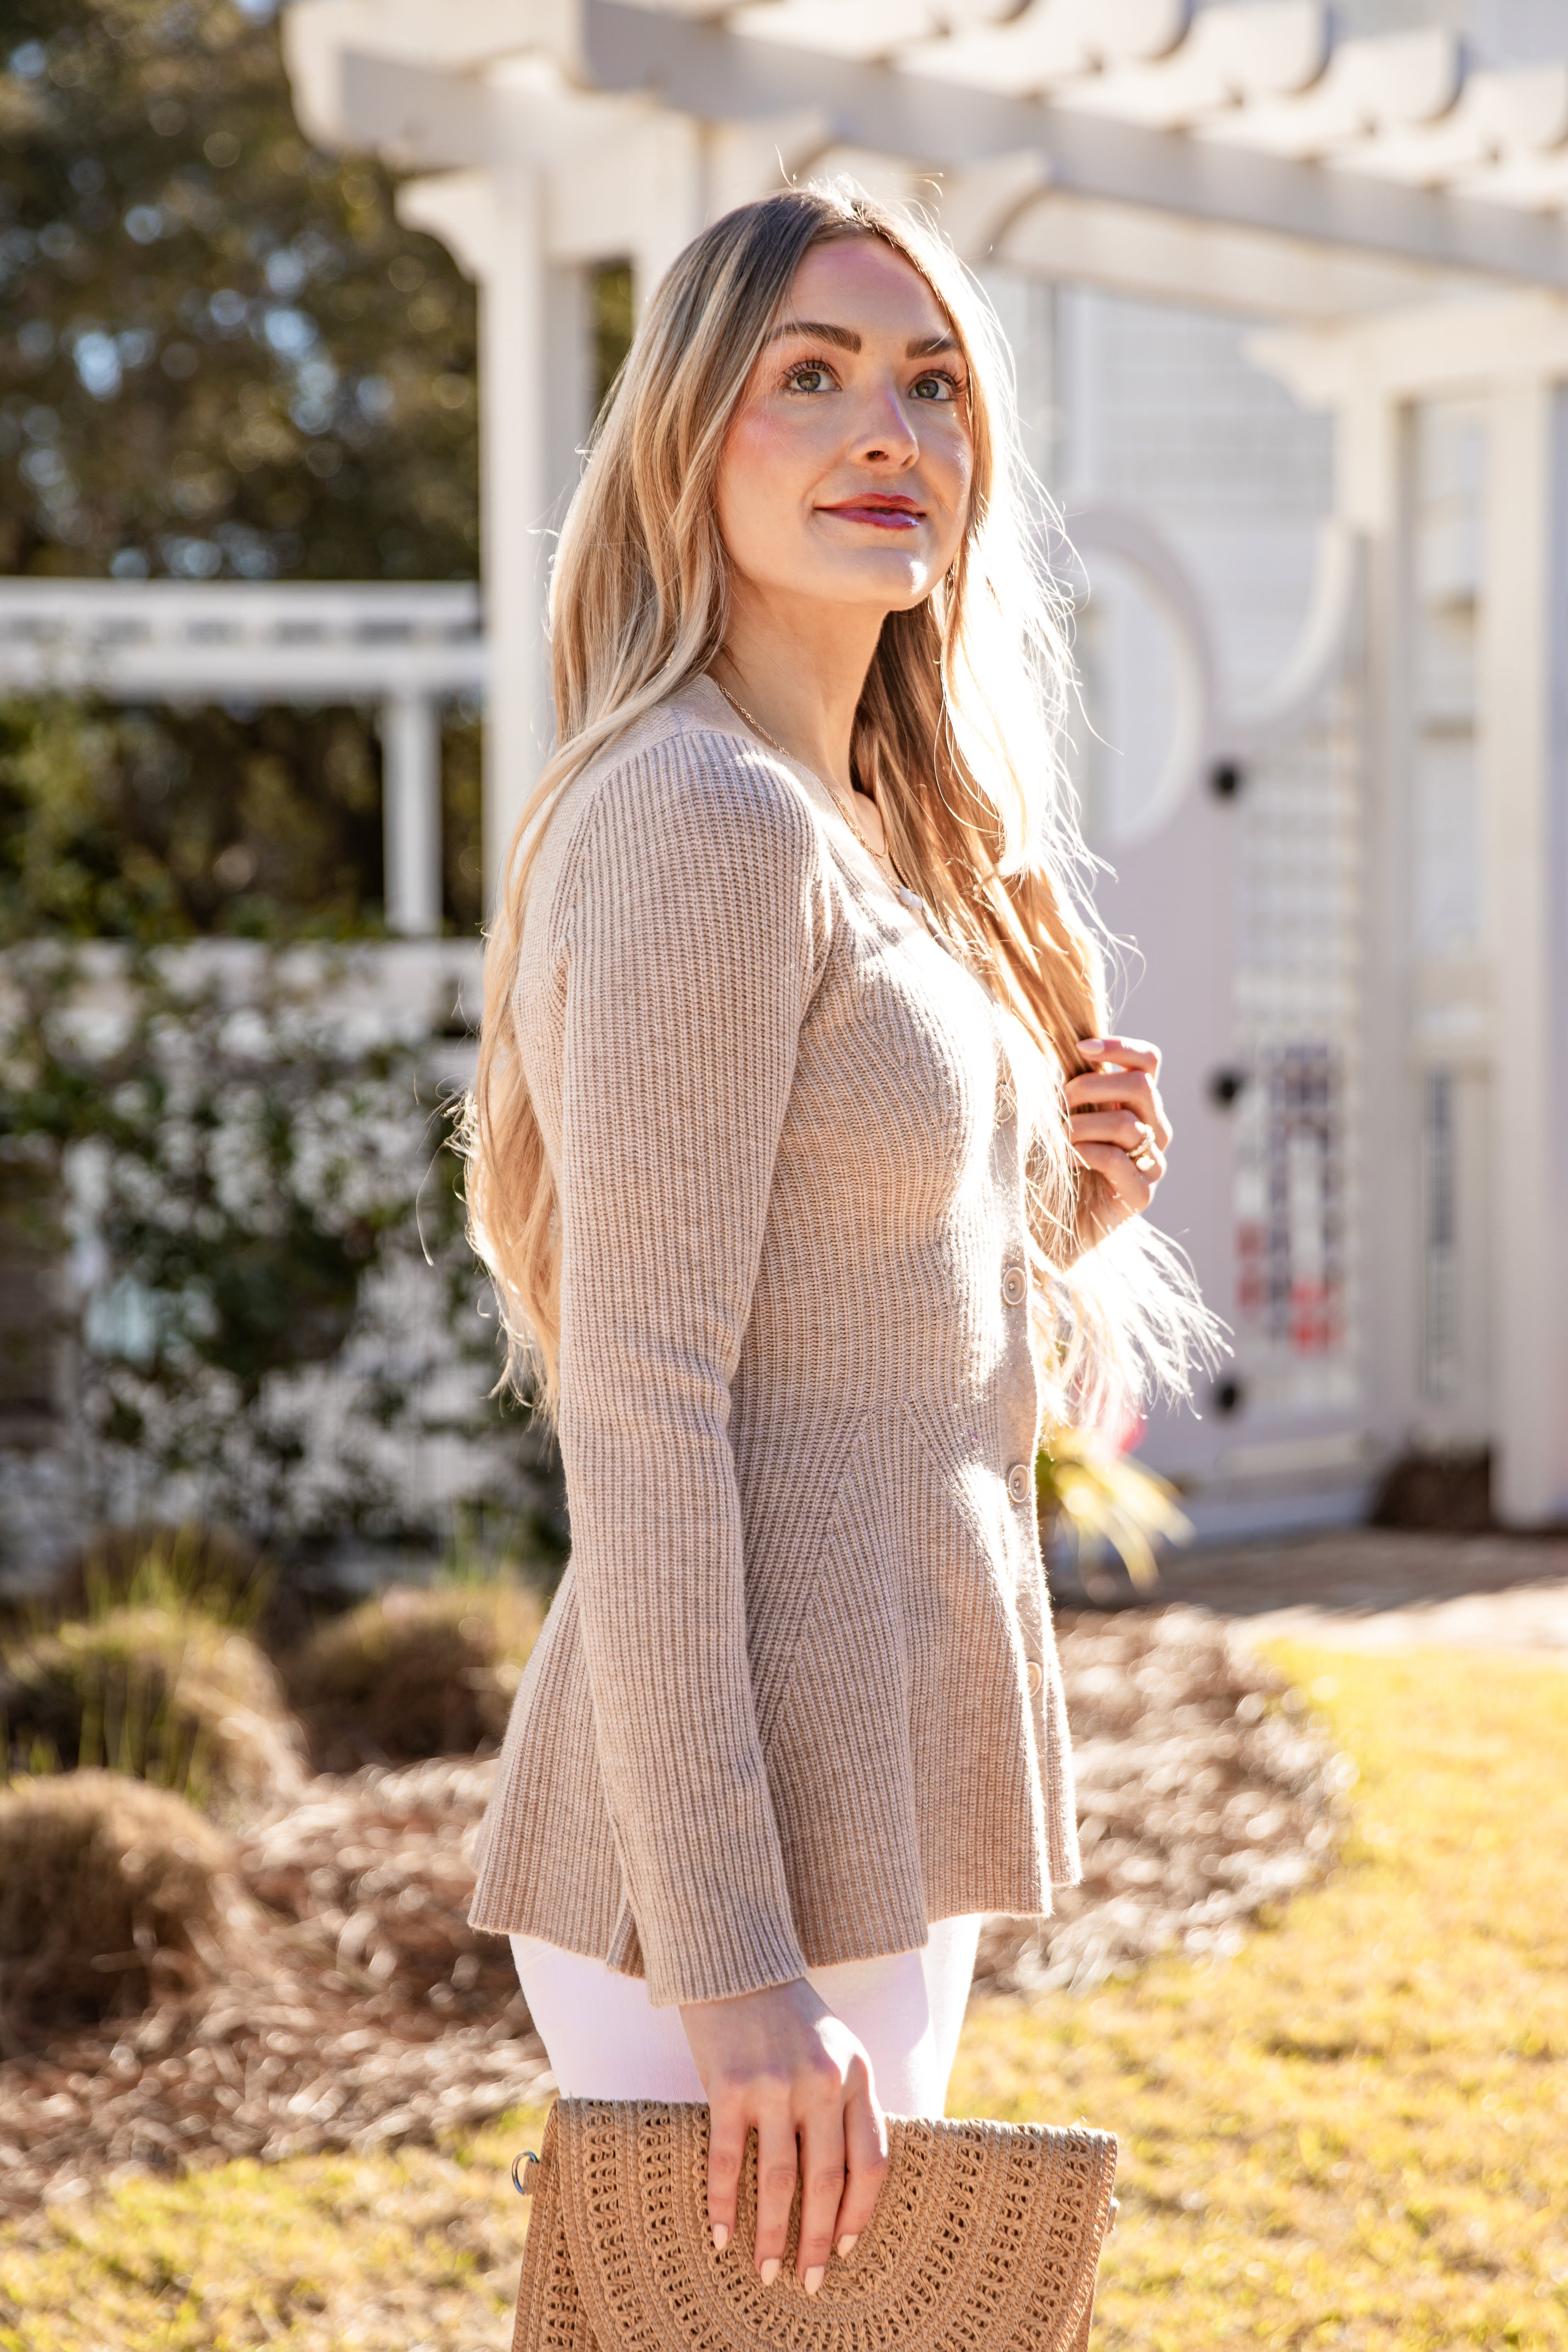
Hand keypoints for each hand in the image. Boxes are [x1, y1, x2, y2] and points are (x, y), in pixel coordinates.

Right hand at [679, 1978, 887, 2293]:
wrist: (736, 1962)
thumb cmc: (786, 2016)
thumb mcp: (836, 2050)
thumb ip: (845, 2103)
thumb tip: (846, 2184)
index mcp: (857, 2073)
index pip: (872, 2160)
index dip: (860, 2213)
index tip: (844, 2248)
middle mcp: (823, 2080)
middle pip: (829, 2180)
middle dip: (818, 2240)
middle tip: (808, 2282)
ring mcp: (776, 2084)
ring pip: (781, 2179)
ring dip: (774, 2235)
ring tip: (767, 2272)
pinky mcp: (730, 2086)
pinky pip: (730, 2160)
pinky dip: (725, 2205)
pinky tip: (722, 2235)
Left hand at [1065, 1035, 1171, 1230]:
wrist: (1047, 1227)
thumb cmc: (1047, 1163)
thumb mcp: (1059, 1113)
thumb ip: (1070, 1084)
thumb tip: (1060, 1045)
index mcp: (1137, 1105)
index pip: (1148, 1062)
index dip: (1119, 1047)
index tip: (1080, 1048)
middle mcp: (1153, 1131)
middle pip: (1141, 1087)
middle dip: (1091, 1087)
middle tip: (1059, 1103)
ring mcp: (1151, 1164)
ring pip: (1128, 1125)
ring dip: (1082, 1125)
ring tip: (1056, 1136)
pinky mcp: (1141, 1195)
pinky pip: (1119, 1161)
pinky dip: (1086, 1152)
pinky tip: (1066, 1158)